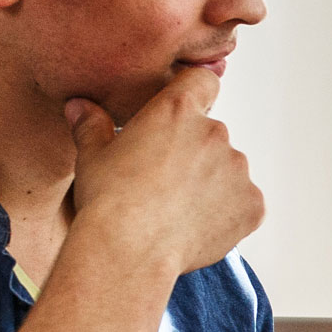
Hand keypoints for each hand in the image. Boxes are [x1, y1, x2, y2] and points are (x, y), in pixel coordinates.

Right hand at [65, 69, 263, 277]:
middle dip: (193, 153)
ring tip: (176, 211)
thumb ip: (93, 125)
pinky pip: (243, 204)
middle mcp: (215, 133)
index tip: (179, 117)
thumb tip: (79, 106)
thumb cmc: (107, 201)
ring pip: (228, 170)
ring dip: (211, 184)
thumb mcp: (92, 157)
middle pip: (211, 134)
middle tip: (163, 183)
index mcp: (178, 111)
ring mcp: (238, 169)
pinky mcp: (252, 204)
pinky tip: (196, 227)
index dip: (193, 94)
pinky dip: (227, 213)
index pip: (202, 80)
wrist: (129, 251)